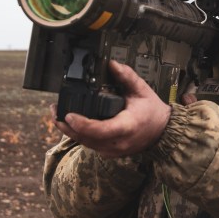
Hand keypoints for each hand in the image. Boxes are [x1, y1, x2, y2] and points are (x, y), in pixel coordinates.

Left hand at [51, 60, 171, 158]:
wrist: (163, 132)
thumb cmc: (153, 113)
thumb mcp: (143, 91)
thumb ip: (127, 77)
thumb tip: (112, 65)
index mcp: (127, 126)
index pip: (100, 130)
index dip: (82, 124)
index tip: (69, 115)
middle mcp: (119, 142)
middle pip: (86, 138)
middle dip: (67, 126)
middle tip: (55, 111)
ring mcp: (113, 150)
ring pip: (85, 143)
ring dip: (70, 131)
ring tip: (58, 116)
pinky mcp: (110, 152)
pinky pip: (90, 145)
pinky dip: (80, 135)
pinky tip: (72, 124)